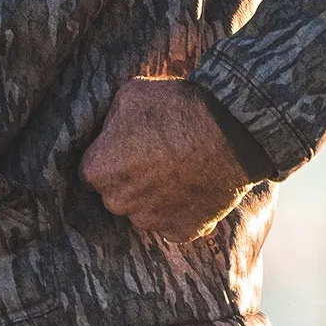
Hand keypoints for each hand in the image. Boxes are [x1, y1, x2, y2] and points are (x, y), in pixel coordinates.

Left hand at [81, 78, 254, 241]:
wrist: (233, 130)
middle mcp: (118, 202)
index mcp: (98, 170)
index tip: (129, 149)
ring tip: (180, 170)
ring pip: (144, 212)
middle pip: (117, 195)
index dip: (112, 159)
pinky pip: (174, 226)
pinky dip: (182, 213)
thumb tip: (109, 130)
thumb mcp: (132, 94)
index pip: (92, 171)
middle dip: (131, 180)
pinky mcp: (182, 231)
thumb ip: (111, 119)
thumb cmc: (178, 108)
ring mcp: (150, 220)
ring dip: (155, 198)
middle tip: (158, 158)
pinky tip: (194, 189)